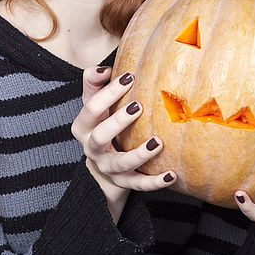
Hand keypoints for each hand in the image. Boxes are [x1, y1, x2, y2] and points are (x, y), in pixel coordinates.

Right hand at [72, 65, 177, 191]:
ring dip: (140, 154)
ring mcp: (108, 168)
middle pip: (101, 136)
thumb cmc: (102, 122)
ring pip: (121, 164)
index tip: (130, 77)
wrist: (102, 163)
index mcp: (83, 126)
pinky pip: (139, 185)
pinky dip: (155, 182)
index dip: (109, 92)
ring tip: (158, 142)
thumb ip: (94, 82)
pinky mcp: (124, 182)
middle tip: (138, 106)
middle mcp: (92, 148)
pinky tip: (171, 174)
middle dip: (118, 121)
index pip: (91, 107)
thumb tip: (105, 69)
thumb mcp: (94, 103)